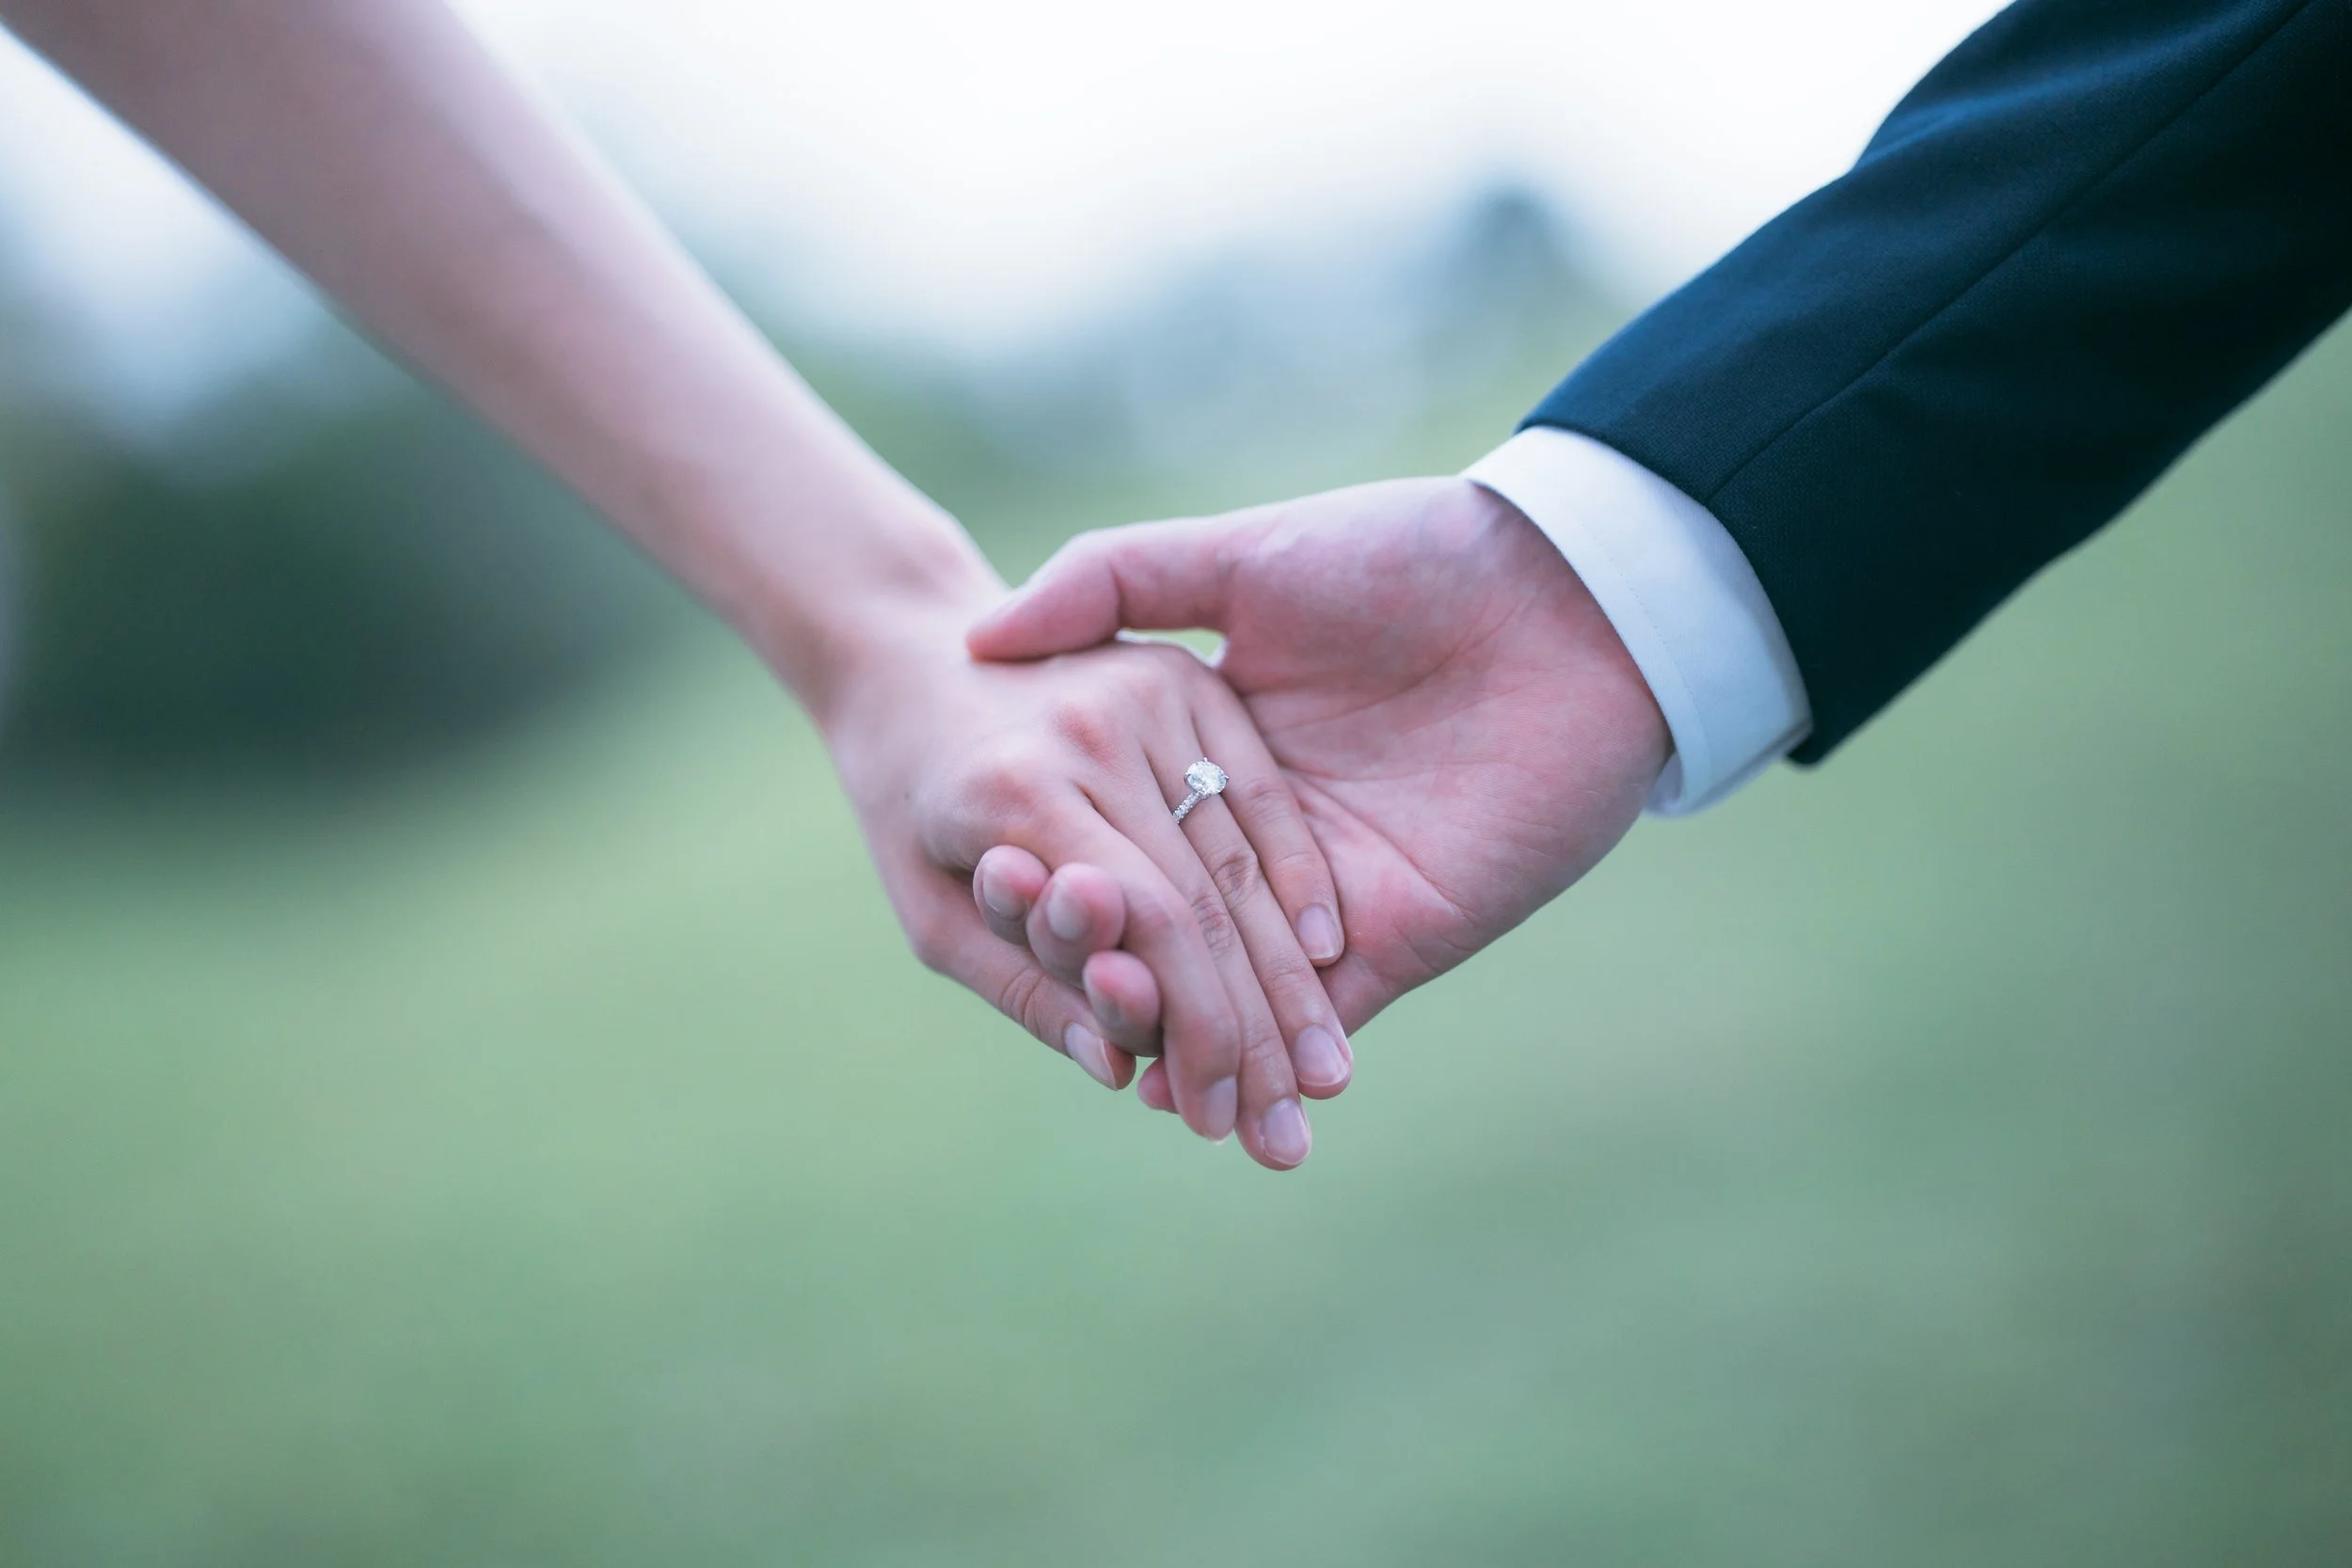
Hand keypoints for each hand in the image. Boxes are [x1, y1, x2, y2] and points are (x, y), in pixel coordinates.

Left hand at [819, 584, 1348, 1168]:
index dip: (1199, 1029)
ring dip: (1291, 977)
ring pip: (1244, 856)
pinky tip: (1330, 956)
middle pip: (1210, 899)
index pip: (1151, 923)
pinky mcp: (1188, 677)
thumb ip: (1025, 987)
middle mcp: (1093, 730)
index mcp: (1018, 789)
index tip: (1220, 1120)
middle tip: (1288, 1132)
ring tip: (1320, 1076)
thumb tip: (1118, 1069)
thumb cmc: (908, 808)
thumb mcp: (932, 914)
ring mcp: (1150, 693)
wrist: (908, 656)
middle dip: (1257, 1030)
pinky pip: (1261, 791)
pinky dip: (1298, 876)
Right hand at [965, 476, 1669, 1104]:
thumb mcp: (1244, 554)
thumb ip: (1117, 581)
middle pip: (1170, 924)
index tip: (985, 901)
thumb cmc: (1412, 558)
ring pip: (1236, 986)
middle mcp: (1266, 831)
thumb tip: (984, 629)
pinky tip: (1185, 1089)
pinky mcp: (1401, 936)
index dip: (1060, 870)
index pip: (1124, 831)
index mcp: (1218, 746)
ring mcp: (1332, 894)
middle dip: (1112, 974)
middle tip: (1046, 1002)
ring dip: (1176, 1033)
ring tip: (1108, 1068)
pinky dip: (1260, 1054)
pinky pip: (1321, 1013)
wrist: (1568, 598)